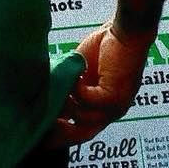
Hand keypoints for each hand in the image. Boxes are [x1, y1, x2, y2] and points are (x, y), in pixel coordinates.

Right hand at [51, 24, 152, 147]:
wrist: (128, 32)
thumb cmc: (107, 47)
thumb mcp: (83, 72)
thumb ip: (72, 88)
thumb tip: (51, 98)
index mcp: (102, 109)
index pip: (80, 130)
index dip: (60, 133)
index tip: (41, 131)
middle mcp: (109, 113)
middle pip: (82, 134)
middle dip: (59, 132)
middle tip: (40, 125)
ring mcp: (114, 108)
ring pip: (81, 116)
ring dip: (64, 101)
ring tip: (55, 84)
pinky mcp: (113, 96)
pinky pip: (86, 99)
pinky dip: (75, 87)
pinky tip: (74, 72)